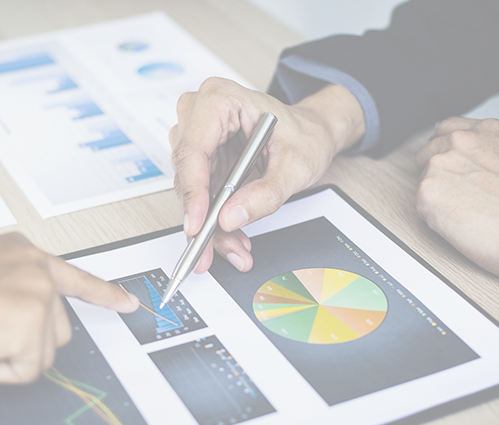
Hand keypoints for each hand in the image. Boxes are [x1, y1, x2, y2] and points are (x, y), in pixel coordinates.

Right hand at [0, 233, 138, 382]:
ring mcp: (36, 292)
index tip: (126, 301)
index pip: (72, 274)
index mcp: (16, 251)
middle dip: (27, 341)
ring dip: (10, 355)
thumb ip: (0, 285)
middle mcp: (33, 266)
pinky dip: (0, 371)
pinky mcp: (32, 322)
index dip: (102, 292)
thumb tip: (6, 315)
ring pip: (44, 351)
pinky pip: (27, 371)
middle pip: (57, 326)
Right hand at [170, 78, 364, 272]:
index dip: (192, 192)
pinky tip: (230, 237)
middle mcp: (201, 114)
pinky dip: (213, 220)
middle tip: (211, 250)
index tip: (197, 225)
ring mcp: (198, 137)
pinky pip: (199, 195)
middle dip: (201, 218)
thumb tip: (231, 217)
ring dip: (208, 224)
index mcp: (221, 99)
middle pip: (187, 174)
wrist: (312, 134)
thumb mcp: (296, 164)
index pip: (193, 150)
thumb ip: (266, 193)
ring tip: (234, 246)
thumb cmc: (305, 134)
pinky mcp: (202, 159)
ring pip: (190, 191)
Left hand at [416, 117, 498, 285]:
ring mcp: (441, 163)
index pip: (448, 130)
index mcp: (488, 131)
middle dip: (439, 174)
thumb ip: (494, 156)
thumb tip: (481, 168)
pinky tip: (462, 226)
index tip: (454, 168)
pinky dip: (435, 219)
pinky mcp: (429, 191)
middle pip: (428, 153)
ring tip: (467, 215)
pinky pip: (421, 207)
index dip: (448, 152)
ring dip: (438, 197)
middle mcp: (461, 140)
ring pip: (423, 181)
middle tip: (458, 197)